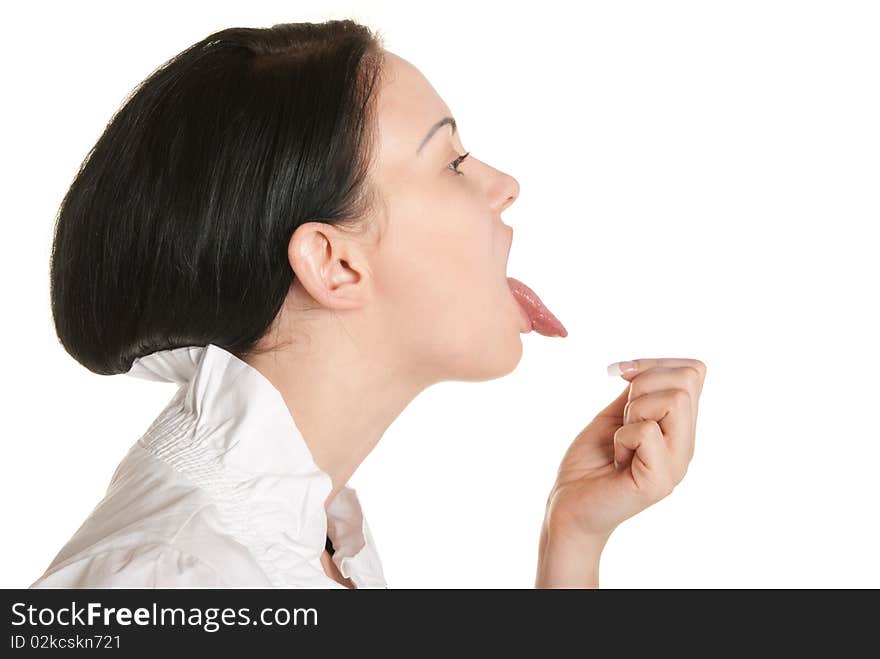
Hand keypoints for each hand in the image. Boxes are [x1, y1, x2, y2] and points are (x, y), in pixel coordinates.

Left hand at [542, 357, 705, 556]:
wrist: (568, 504)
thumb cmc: (590, 462)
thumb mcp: (616, 415)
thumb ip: (638, 392)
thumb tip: (645, 365)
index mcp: (679, 427)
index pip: (694, 372)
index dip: (656, 362)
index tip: (621, 375)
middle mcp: (686, 444)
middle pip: (687, 380)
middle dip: (643, 385)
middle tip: (623, 418)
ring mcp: (677, 464)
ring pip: (674, 400)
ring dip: (633, 411)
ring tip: (621, 440)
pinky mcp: (660, 481)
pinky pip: (646, 431)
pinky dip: (621, 438)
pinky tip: (617, 460)